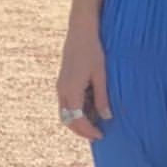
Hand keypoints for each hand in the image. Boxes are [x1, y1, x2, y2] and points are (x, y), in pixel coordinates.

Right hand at [56, 24, 111, 142]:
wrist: (80, 31)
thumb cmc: (93, 51)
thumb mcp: (101, 75)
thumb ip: (102, 97)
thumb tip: (106, 117)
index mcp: (71, 91)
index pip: (77, 120)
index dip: (88, 130)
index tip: (100, 136)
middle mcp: (62, 91)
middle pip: (68, 120)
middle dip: (81, 130)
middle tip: (97, 134)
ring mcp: (60, 86)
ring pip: (65, 112)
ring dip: (78, 120)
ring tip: (95, 122)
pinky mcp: (62, 81)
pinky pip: (66, 102)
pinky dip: (76, 110)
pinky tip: (91, 107)